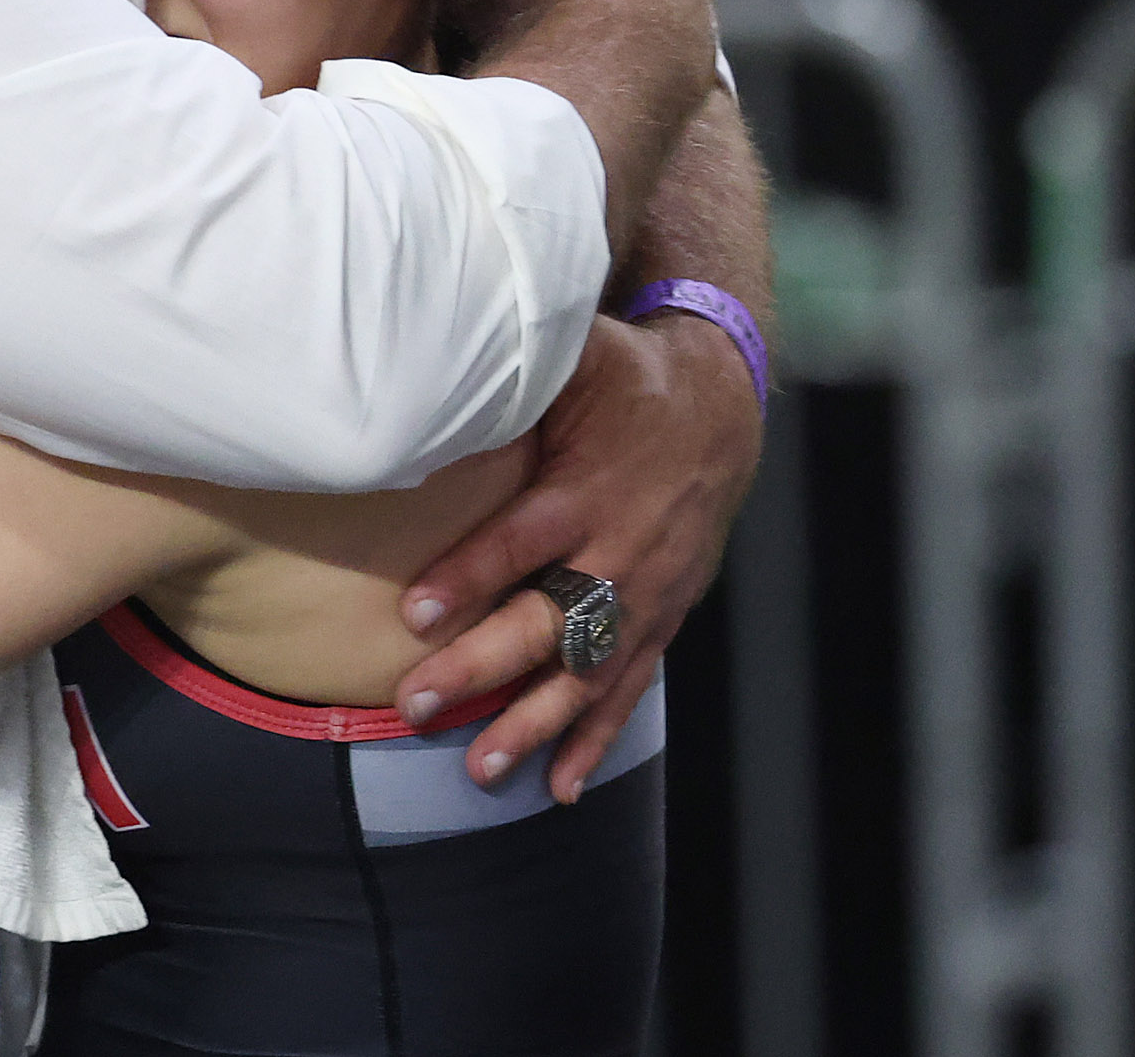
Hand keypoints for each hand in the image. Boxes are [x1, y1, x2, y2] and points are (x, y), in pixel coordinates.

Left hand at [389, 311, 759, 793]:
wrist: (721, 408)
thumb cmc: (629, 379)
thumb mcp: (579, 359)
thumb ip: (517, 368)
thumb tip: (437, 350)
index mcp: (590, 489)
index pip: (523, 540)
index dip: (469, 576)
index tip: (413, 615)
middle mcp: (622, 551)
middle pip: (549, 621)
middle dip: (482, 667)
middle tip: (417, 703)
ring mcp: (647, 594)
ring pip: (588, 672)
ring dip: (532, 724)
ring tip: (478, 768)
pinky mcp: (662, 617)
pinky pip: (629, 686)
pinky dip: (597, 738)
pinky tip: (560, 784)